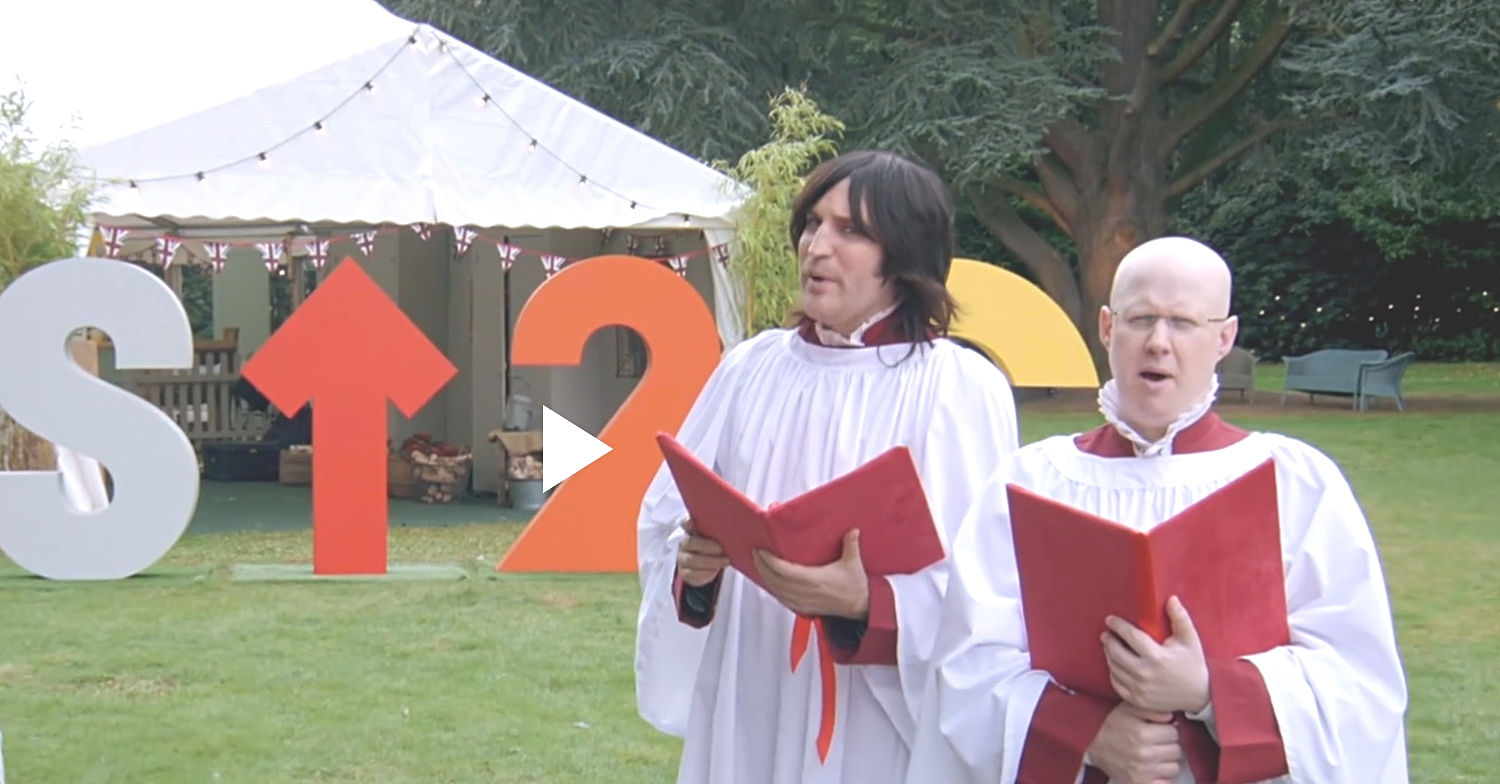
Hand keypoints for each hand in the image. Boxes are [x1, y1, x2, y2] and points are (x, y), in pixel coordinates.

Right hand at [676, 518, 728, 586]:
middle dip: (705, 545)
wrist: (710, 566)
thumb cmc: (717, 545)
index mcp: (693, 529)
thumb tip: (742, 532)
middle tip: (721, 548)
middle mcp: (685, 542)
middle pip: (689, 541)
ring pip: (691, 559)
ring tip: (725, 561)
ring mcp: (683, 558)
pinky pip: (692, 573)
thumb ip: (724, 531)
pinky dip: (706, 572)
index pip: (686, 522)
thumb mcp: (720, 537)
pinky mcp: (685, 572)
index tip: (694, 521)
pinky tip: (717, 570)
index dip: (688, 521)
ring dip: (709, 561)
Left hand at [753, 529, 868, 618]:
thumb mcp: (853, 562)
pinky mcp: (803, 608)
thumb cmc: (856, 586)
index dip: (768, 560)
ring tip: (760, 564)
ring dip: (765, 577)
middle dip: (761, 566)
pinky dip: (773, 589)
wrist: (860, 607)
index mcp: (813, 579)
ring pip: (775, 590)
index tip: (761, 550)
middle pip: (774, 579)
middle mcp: (804, 592)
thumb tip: (852, 529)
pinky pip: (782, 599)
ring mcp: (802, 602)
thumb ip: (851, 544)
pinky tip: (771, 581)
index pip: (783, 570)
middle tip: (756, 553)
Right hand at [1086, 703, 1180, 783]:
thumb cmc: (1113, 726)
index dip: (1167, 730)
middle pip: (1177, 750)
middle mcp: (1145, 754)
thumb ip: (1151, 709)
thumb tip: (1171, 717)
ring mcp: (1144, 772)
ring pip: (1174, 767)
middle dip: (1168, 745)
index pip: (1174, 733)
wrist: (1093, 748)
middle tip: (1156, 742)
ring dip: (1167, 761)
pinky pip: (1166, 782)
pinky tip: (1153, 768)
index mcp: (1143, 733)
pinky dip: (1162, 777)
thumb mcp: (1127, 709)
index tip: (1159, 730)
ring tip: (1155, 755)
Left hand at [1103, 595, 1210, 713]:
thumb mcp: (1190, 640)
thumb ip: (1180, 618)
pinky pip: (1116, 684)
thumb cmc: (1194, 664)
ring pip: (1114, 668)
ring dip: (1109, 655)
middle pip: (1117, 653)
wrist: (1200, 696)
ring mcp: (1140, 689)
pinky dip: (1113, 672)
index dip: (1118, 626)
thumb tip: (1171, 598)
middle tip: (1106, 634)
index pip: (1130, 636)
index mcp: (1157, 657)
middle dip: (1109, 641)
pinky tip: (1114, 665)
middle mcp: (1145, 673)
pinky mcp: (1137, 700)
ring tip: (1109, 647)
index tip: (1110, 619)